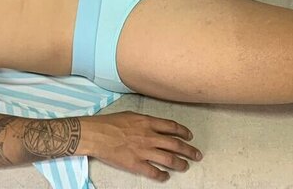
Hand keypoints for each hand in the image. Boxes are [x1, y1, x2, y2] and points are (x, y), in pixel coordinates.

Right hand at [83, 111, 201, 181]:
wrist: (95, 134)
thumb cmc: (109, 122)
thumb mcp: (130, 115)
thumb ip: (145, 120)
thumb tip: (154, 124)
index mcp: (148, 122)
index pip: (172, 127)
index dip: (183, 132)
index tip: (189, 136)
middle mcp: (149, 136)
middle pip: (176, 144)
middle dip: (189, 150)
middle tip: (197, 155)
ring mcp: (144, 151)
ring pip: (169, 159)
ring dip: (180, 164)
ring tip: (185, 166)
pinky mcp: (136, 164)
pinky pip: (154, 172)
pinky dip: (162, 176)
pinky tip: (165, 177)